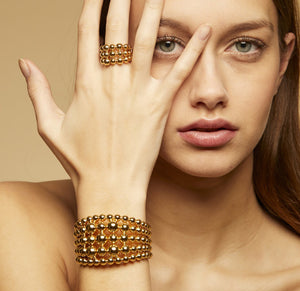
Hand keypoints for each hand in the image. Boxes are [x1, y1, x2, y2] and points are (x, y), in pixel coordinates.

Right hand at [19, 0, 209, 201]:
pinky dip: (193, 49)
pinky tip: (204, 29)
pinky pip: (179, 71)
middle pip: (118, 28)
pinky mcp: (159, 106)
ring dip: (154, 11)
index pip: (89, 32)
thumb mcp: (50, 127)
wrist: (109, 186)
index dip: (95, 6)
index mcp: (85, 84)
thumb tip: (25, 64)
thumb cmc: (80, 161)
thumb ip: (37, 92)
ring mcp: (138, 93)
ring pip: (148, 41)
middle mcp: (112, 82)